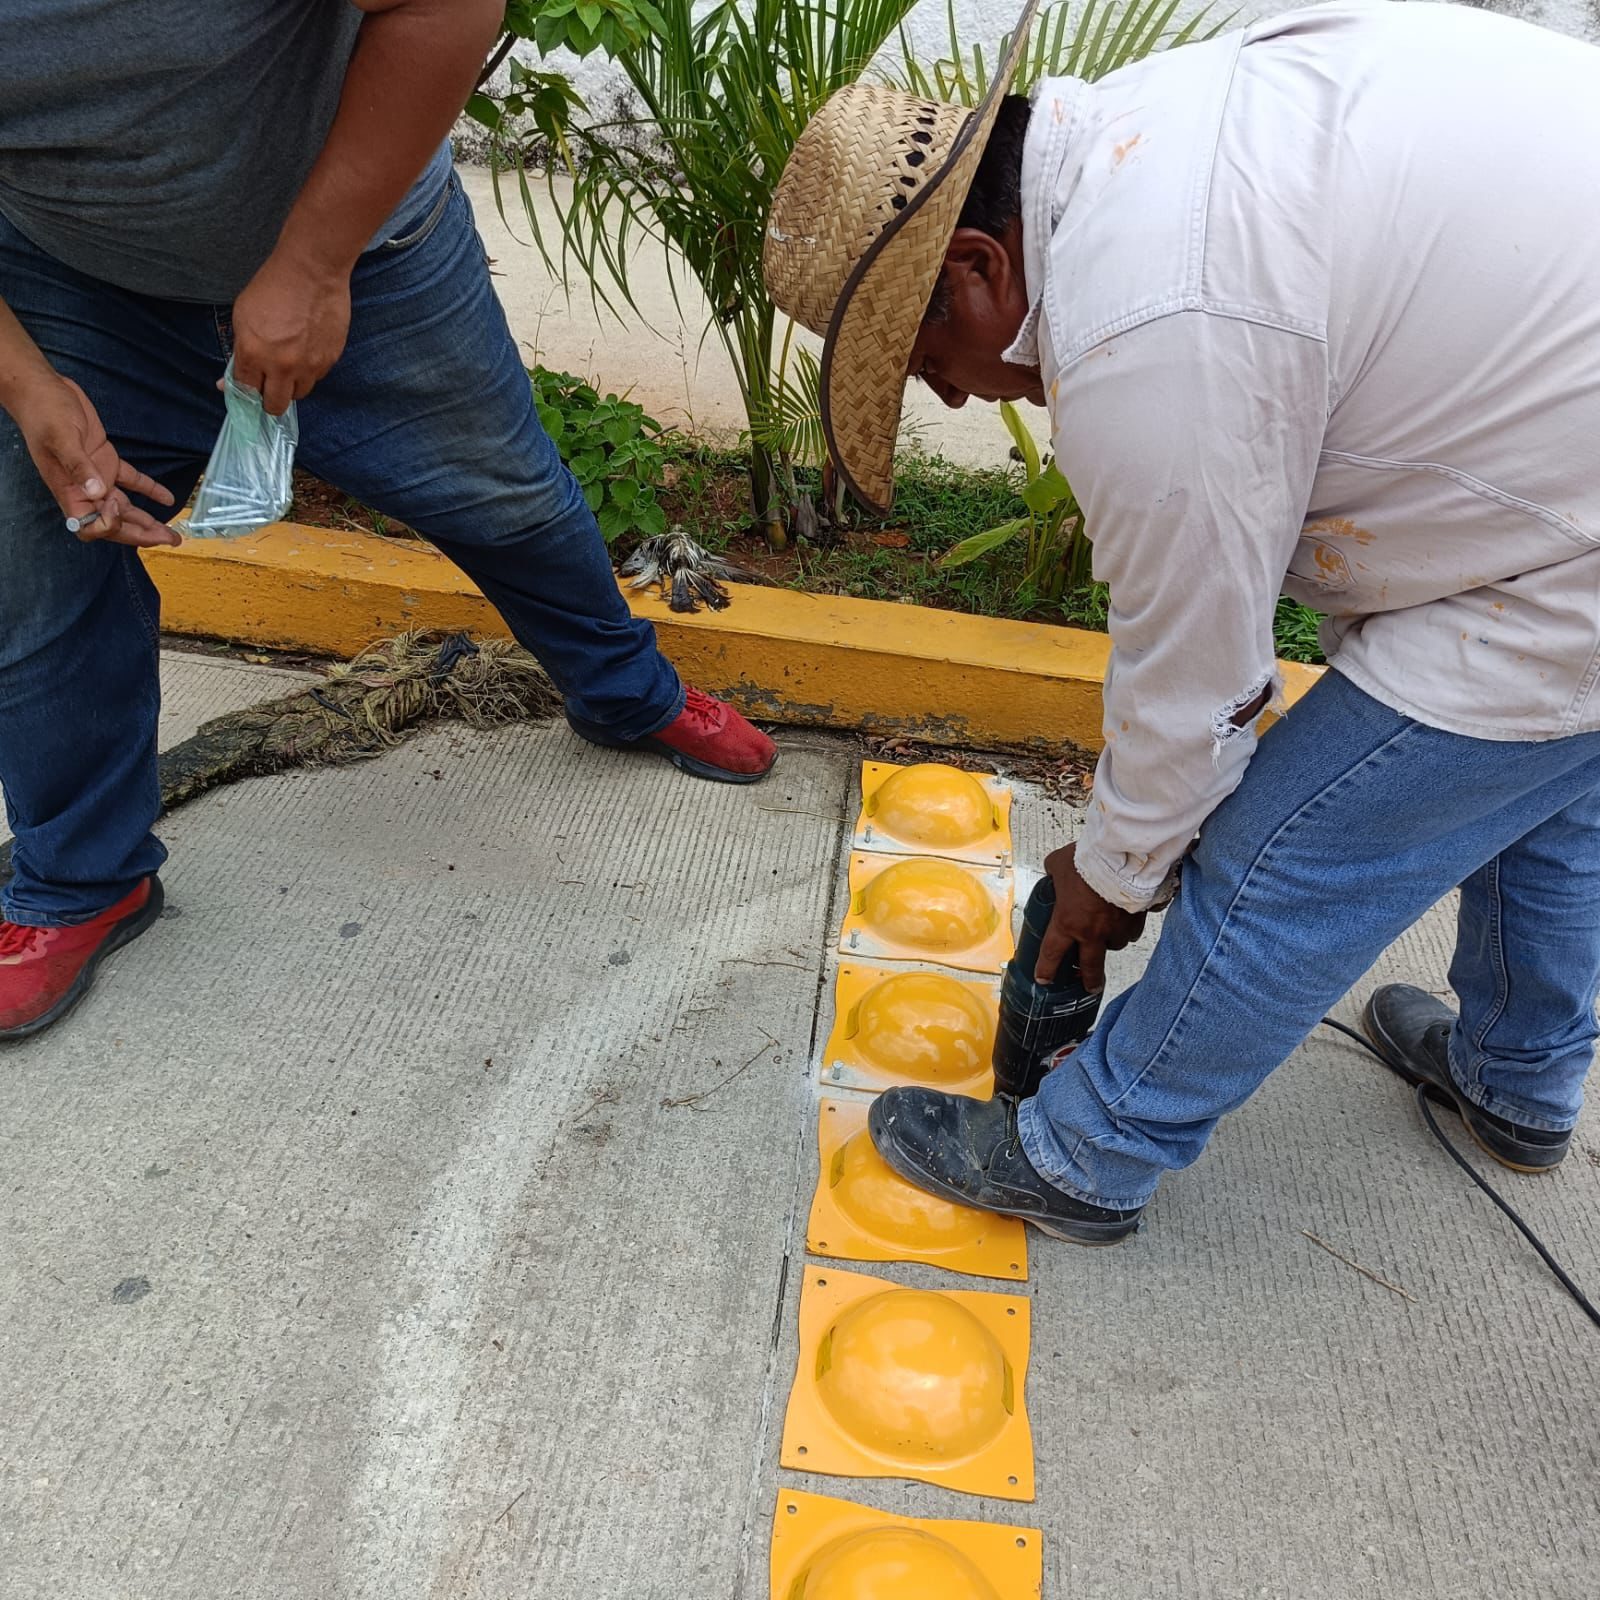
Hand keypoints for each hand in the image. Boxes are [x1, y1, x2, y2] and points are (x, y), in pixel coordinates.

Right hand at [12, 371, 177, 547]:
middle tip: (168, 540)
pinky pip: (132, 481)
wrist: (43, 389)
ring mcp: (97, 476)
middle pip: (114, 523)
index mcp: (68, 491)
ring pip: (125, 507)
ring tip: (171, 533)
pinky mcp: (107, 461)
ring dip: (148, 521)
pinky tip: (167, 498)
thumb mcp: (61, 437)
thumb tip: (96, 491)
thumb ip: (79, 465)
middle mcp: (84, 489)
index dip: (106, 524)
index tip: (115, 504)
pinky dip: (150, 490)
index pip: (89, 526)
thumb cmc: (43, 411)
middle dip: (140, 534)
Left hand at [231, 246, 351, 415]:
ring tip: (290, 364)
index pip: (245, 391)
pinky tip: (306, 349)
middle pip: (275, 405)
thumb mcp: (243, 316)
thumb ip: (240, 349)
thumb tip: (231, 379)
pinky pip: (317, 377)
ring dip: (291, 385)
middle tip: (268, 386)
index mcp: (253, 353)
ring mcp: (309, 366)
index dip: (244, 390)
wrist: (312, 271)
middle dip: (268, 399)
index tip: (247, 387)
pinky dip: (309, 370)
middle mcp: (281, 366)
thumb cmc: (272, 287)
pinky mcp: (329, 360)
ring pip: (299, 394)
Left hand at [1035, 842, 1146, 992]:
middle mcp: (1092, 932)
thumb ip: (1053, 872)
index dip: (1046, 969)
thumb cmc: (1087, 860)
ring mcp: (1117, 929)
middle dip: (1089, 980)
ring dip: (1110, 943)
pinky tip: (1126, 918)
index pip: (1052, 953)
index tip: (1044, 979)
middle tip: (1089, 987)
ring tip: (1107, 934)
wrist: (1122, 856)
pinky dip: (1128, 927)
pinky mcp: (1137, 920)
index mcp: (1068, 922)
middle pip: (1090, 967)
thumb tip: (1054, 871)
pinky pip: (1132, 930)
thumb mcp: (1058, 864)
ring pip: (1114, 946)